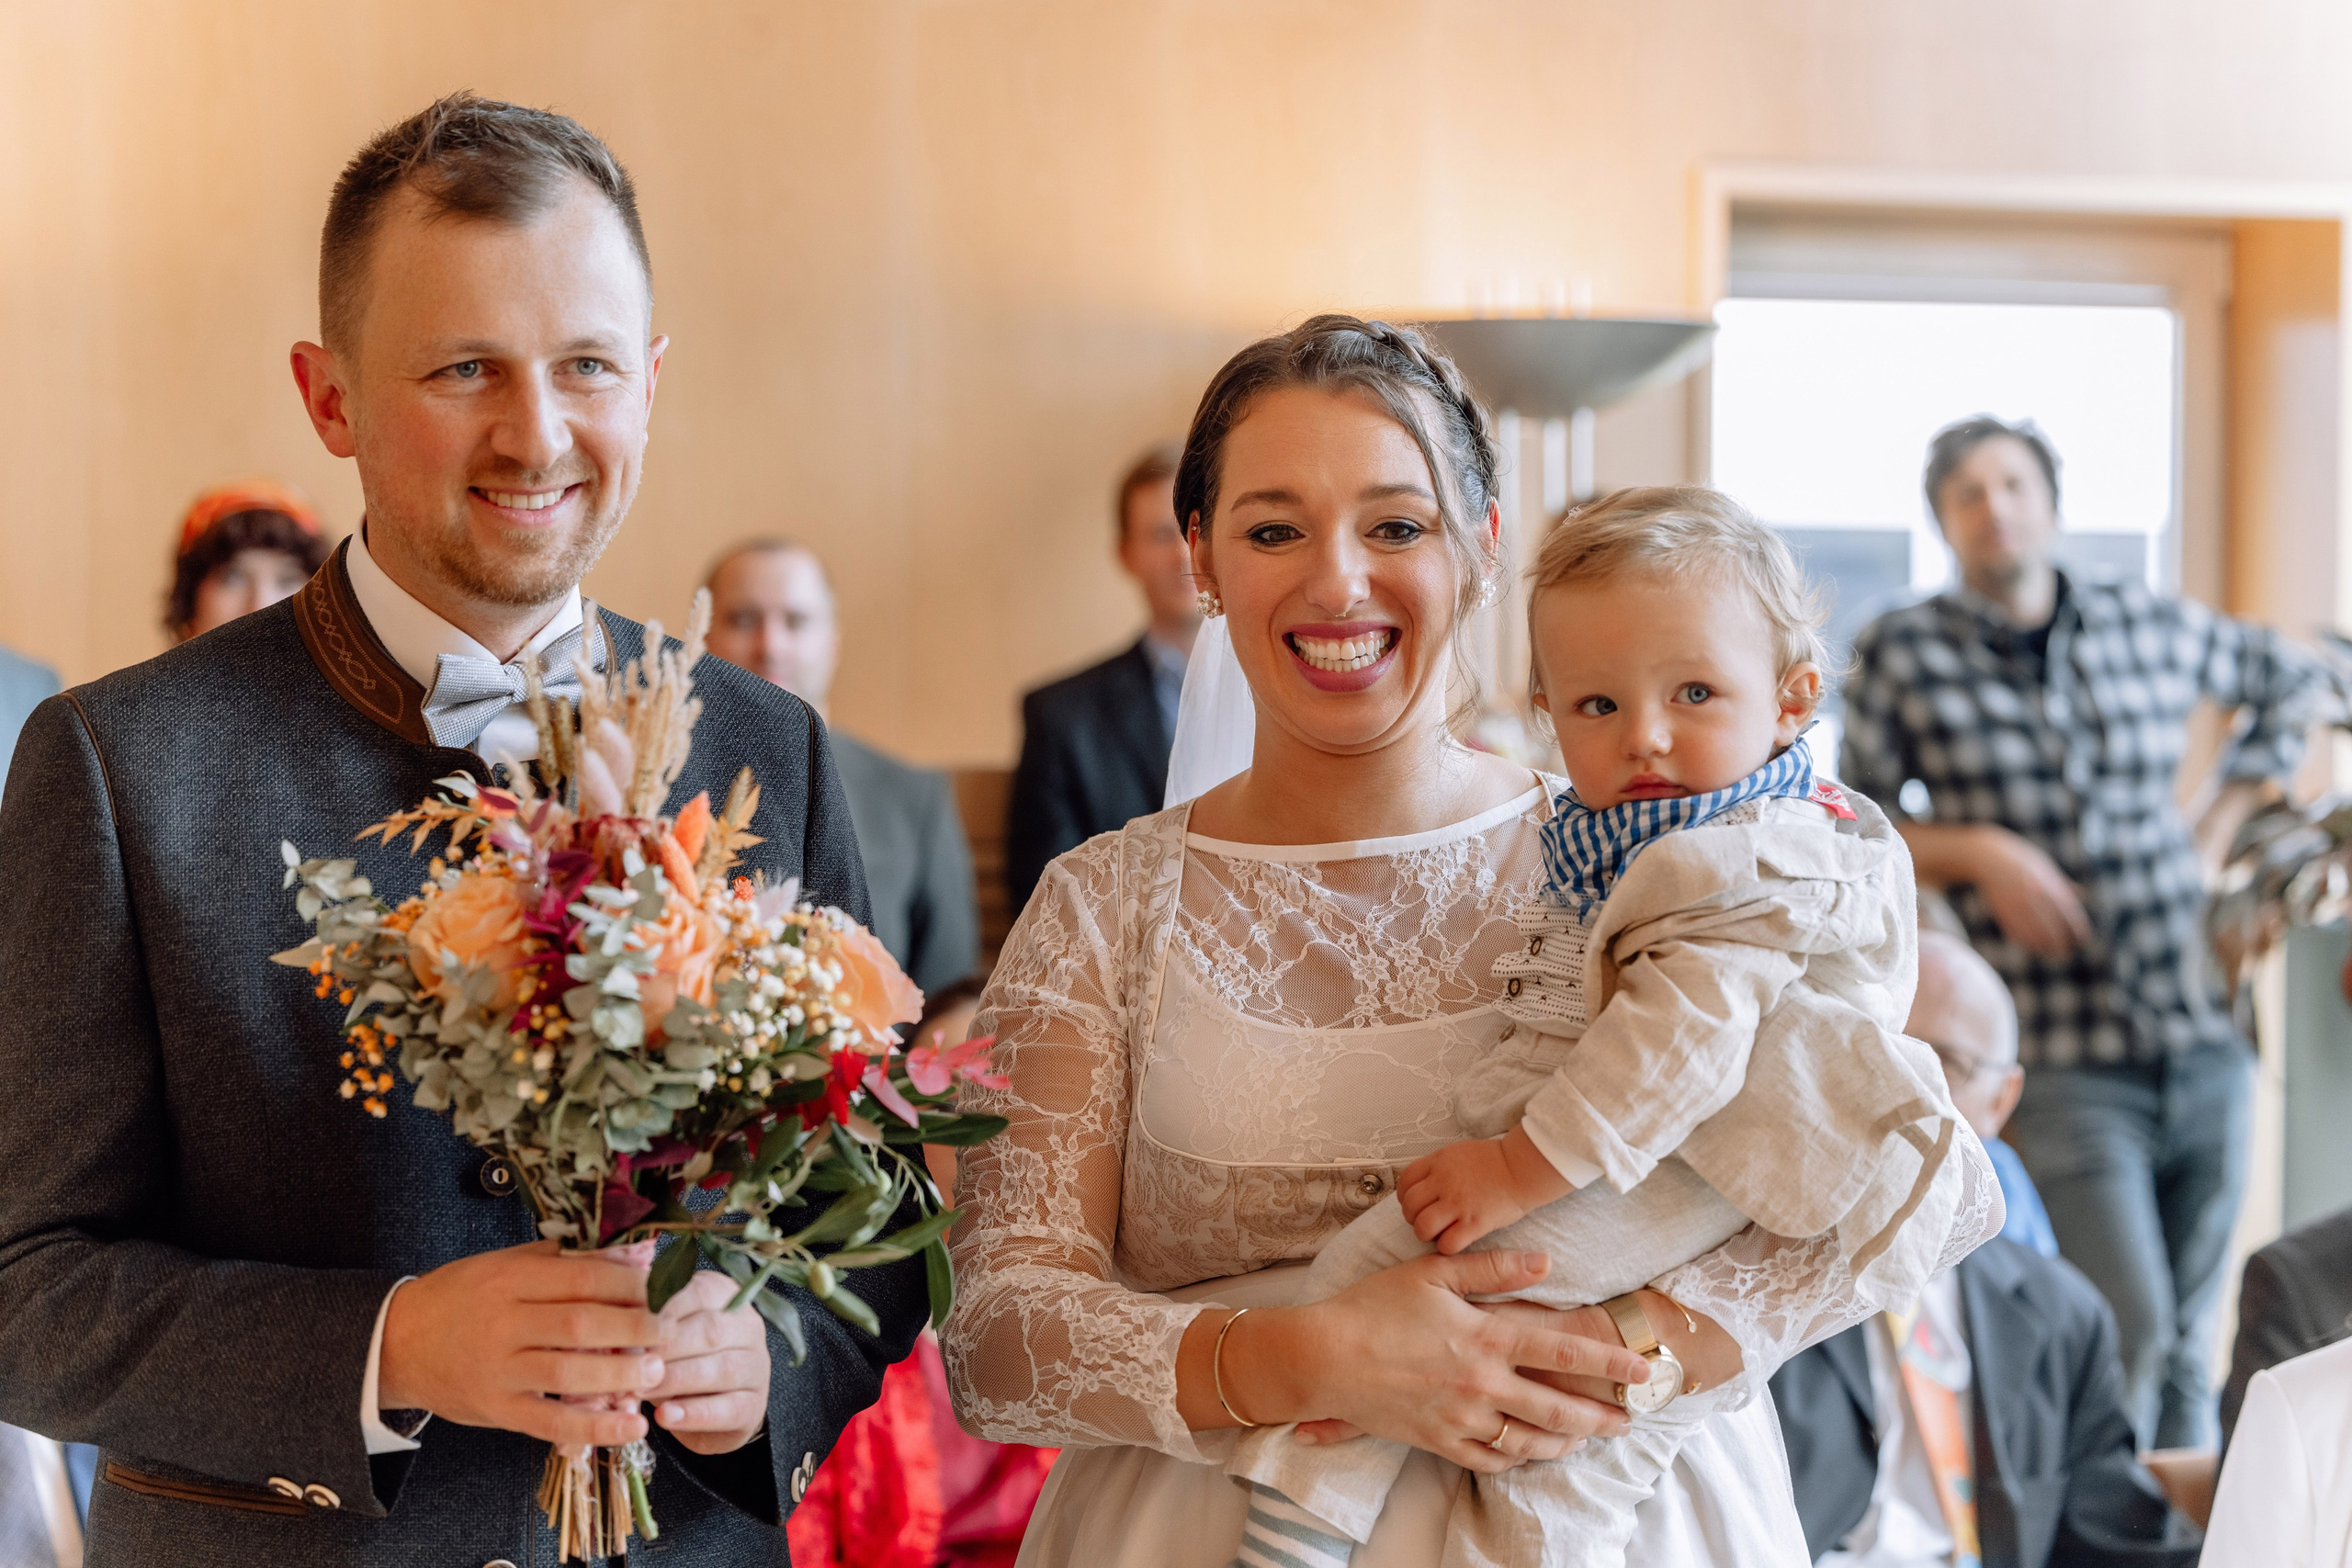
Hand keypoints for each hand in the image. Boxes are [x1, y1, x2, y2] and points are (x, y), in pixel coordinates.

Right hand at [379, 1240, 663, 1446]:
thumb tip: (637, 1253)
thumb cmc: (464, 1296)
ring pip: (568, 1374)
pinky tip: (630, 1427)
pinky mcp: (495, 1409)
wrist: (398, 1341)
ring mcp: (497, 1370)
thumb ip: (569, 1261)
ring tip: (657, 1372)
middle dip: (635, 1328)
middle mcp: (503, 1323)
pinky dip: (594, 1428)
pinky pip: (550, 1423)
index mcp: (510, 1280)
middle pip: (581, 1325)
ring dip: (620, 1376)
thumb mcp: (509, 1265)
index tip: (665, 1288)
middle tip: (672, 1331)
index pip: (583, 1278)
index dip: (630, 1284)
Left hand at [646, 1267, 773, 1454]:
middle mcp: (748, 1327)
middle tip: (629, 1363)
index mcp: (725, 1296)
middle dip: (666, 1348)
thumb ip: (646, 1321)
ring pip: (721, 1370)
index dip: (663, 1309)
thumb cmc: (677, 1357)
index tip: (628, 1324)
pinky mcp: (754, 1406)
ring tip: (640, 1391)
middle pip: (711, 1331)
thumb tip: (613, 1320)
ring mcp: (756, 1367)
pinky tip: (665, 1417)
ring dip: (676, 1380)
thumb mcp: (663, 1332)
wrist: (708, 1406)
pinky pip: (728, 1409)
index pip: (698, 1293)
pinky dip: (694, 1414)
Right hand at [1225, 1251, 1644, 1474]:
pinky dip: (1514, 1459)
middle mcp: (1481, 1383)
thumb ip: (1493, 1269)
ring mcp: (1460, 1417)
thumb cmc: (1374, 1307)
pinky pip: (1488, 1460)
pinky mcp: (1437, 1440)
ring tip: (1584, 1438)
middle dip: (1600, 1416)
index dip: (1608, 1361)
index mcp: (1485, 1337)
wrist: (1323, 1357)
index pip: (1562, 1350)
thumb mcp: (1433, 1273)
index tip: (1642, 1368)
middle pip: (1556, 1408)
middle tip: (1628, 1420)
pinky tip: (1526, 1451)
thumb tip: (1544, 1263)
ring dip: (1563, 1442)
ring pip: (1527, 1441)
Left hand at [1398, 1131, 1570, 1253]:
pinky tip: (1455, 1241)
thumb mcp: (1460, 1153)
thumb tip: (1424, 1184)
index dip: (1405, 1197)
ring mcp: (1458, 1203)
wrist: (1523, 1169)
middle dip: (1413, 1217)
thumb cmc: (1495, 1161)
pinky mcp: (1474, 1223)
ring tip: (1438, 1233)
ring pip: (1423, 1227)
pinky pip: (1447, 1243)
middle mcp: (1443, 1181)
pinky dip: (1446, 1247)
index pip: (1405, 1181)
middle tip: (1426, 1221)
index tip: (1414, 1204)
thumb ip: (1439, 1167)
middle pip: (1410, 1206)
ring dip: (1426, 1234)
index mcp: (1439, 1162)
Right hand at [1965, 826, 2091, 956]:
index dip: (2078, 931)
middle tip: (2068, 952)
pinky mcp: (2003, 913)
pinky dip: (2027, 943)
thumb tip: (2082, 894)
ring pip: (2035, 936)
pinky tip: (2033, 946)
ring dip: (2045, 948)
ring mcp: (2017, 907)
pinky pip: (2017, 934)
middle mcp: (2035, 899)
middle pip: (2054, 930)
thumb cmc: (2018, 858)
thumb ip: (2062, 883)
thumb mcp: (2044, 866)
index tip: (2083, 940)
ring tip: (2052, 953)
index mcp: (2049, 886)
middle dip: (2063, 945)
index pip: (2070, 915)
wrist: (1985, 857)